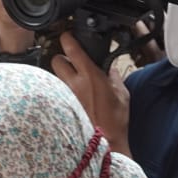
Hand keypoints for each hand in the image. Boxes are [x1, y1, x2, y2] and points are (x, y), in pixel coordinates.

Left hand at [50, 32, 130, 156]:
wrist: (105, 143)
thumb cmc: (115, 121)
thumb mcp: (122, 94)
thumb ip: (114, 77)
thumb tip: (110, 69)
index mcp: (90, 76)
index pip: (72, 49)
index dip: (67, 38)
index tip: (67, 35)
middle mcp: (73, 84)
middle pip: (55, 60)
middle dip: (61, 58)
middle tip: (70, 62)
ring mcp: (65, 96)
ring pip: (55, 77)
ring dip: (62, 76)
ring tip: (73, 83)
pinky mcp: (61, 108)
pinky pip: (58, 92)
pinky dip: (63, 91)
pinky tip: (72, 98)